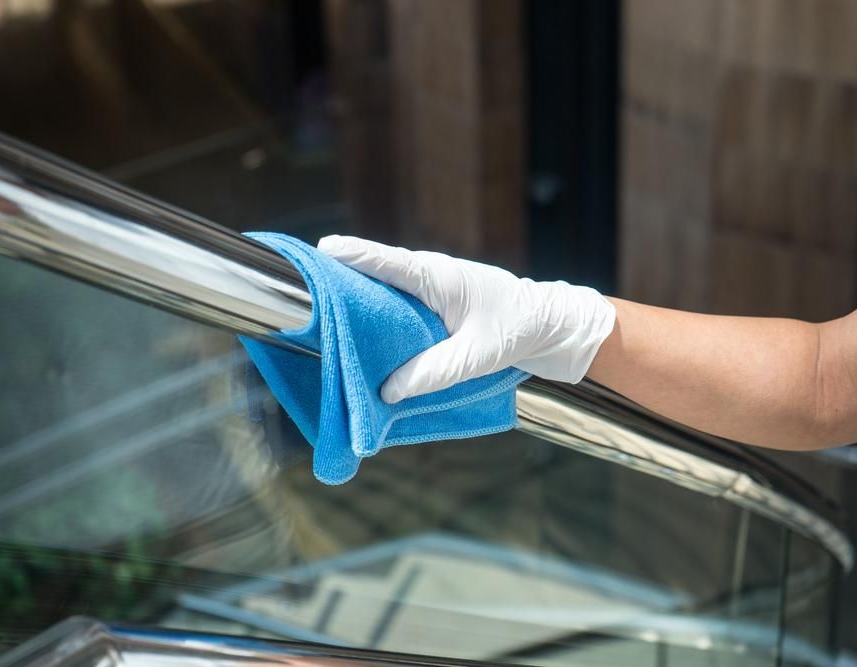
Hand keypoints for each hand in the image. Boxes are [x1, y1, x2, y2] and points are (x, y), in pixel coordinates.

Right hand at [318, 235, 615, 402]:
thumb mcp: (476, 357)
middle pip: (377, 271)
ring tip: (322, 309)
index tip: (322, 250)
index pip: (388, 261)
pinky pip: (398, 301)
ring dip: (358, 296)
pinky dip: (378, 311)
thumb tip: (387, 391)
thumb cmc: (516, 331)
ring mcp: (432, 286)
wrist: (549, 325)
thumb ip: (432, 373)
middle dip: (343, 276)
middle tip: (307, 285)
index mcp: (438, 278)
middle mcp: (430, 275)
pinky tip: (361, 329)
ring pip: (386, 287)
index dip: (354, 255)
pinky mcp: (434, 301)